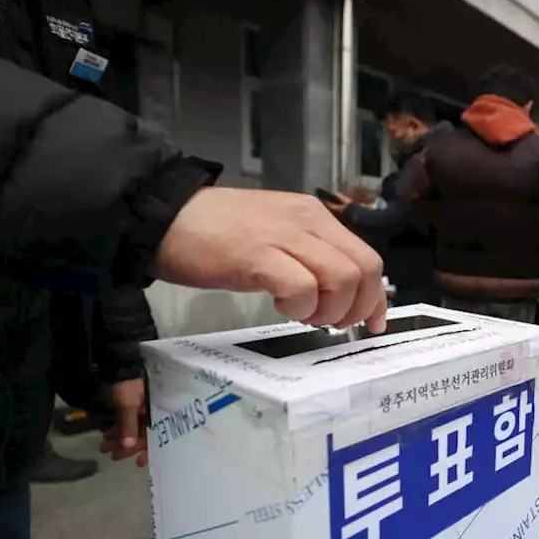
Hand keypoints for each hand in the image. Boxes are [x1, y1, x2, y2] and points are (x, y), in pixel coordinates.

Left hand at [100, 378, 147, 466]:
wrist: (112, 366)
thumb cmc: (125, 384)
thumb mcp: (128, 404)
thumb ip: (129, 425)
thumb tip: (128, 446)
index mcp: (155, 410)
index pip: (154, 433)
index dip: (147, 448)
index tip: (139, 462)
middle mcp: (149, 412)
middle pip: (141, 434)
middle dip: (128, 447)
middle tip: (114, 456)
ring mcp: (136, 410)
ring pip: (130, 430)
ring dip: (118, 440)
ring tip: (105, 448)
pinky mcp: (124, 408)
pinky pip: (122, 424)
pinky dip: (115, 432)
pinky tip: (106, 438)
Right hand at [152, 188, 386, 330]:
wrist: (163, 216)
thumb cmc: (216, 232)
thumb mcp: (276, 237)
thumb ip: (309, 257)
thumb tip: (339, 292)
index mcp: (314, 216)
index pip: (367, 258)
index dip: (376, 297)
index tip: (372, 322)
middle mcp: (307, 221)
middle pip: (362, 270)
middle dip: (354, 307)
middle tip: (327, 322)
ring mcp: (283, 236)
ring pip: (339, 279)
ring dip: (327, 310)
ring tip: (298, 312)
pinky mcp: (257, 255)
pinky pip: (302, 287)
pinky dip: (298, 306)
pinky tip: (278, 305)